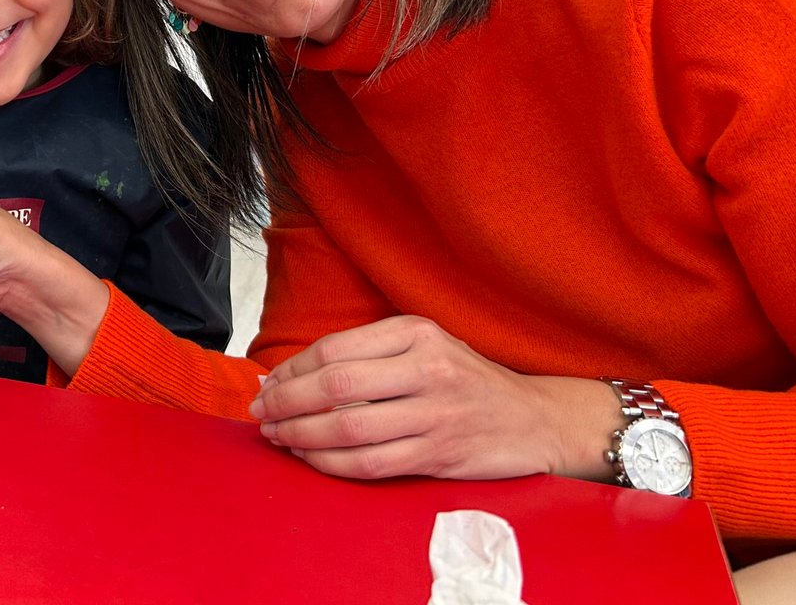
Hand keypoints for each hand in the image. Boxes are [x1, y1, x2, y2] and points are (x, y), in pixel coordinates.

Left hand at [248, 316, 617, 481]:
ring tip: (278, 436)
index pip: (335, 349)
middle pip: (335, 387)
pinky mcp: (440, 454)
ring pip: (349, 429)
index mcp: (416, 332)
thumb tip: (293, 372)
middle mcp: (426, 368)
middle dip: (286, 402)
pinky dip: (331, 464)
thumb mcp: (425, 344)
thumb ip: (369, 353)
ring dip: (302, 436)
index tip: (268, 383)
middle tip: (261, 412)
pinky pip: (371, 464)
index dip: (292, 370)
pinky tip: (311, 459)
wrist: (534, 418)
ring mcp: (435, 414)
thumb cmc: (466, 379)